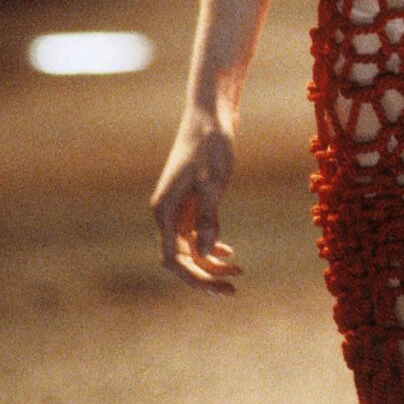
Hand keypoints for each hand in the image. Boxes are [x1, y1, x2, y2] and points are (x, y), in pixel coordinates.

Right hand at [150, 110, 241, 291]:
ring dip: (212, 263)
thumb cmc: (211, 144)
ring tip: (239, 272)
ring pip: (190, 249)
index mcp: (165, 211)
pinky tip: (230, 252)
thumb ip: (208, 217)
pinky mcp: (190, 202)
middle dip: (205, 276)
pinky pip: (196, 234)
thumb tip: (208, 251)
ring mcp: (178, 209)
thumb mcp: (214, 181)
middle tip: (234, 289)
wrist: (211, 115)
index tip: (221, 288)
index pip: (174, 260)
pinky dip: (212, 246)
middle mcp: (167, 213)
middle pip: (181, 259)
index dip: (196, 279)